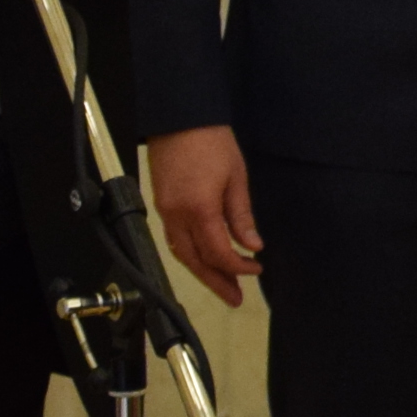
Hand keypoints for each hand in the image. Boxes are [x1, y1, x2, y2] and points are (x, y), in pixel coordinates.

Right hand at [149, 124, 258, 307]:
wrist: (180, 118)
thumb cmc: (212, 142)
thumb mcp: (237, 178)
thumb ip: (242, 216)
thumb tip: (252, 245)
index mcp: (198, 209)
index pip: (218, 252)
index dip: (237, 267)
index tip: (255, 269)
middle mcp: (176, 215)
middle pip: (194, 260)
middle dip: (216, 282)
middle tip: (235, 298)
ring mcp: (165, 211)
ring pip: (181, 253)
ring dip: (202, 272)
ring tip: (223, 285)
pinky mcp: (161, 205)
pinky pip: (174, 239)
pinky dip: (190, 254)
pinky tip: (205, 259)